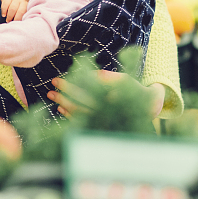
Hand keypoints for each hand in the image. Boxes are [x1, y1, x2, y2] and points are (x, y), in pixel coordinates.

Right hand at [0, 0, 27, 21]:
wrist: (11, 2)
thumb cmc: (17, 11)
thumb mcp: (20, 14)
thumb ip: (21, 18)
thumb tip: (20, 25)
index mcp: (26, 6)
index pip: (24, 13)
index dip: (19, 18)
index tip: (16, 23)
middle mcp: (22, 1)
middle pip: (19, 11)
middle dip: (15, 18)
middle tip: (12, 23)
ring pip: (12, 8)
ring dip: (9, 16)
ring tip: (7, 20)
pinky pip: (5, 4)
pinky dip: (4, 11)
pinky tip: (3, 15)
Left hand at [48, 72, 165, 118]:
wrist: (147, 106)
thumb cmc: (133, 89)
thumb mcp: (123, 79)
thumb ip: (107, 78)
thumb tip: (92, 75)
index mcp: (107, 98)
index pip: (82, 92)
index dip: (68, 86)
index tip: (56, 80)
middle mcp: (103, 110)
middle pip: (77, 104)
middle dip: (62, 96)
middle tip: (50, 90)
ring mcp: (101, 119)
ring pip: (78, 113)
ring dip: (63, 105)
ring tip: (52, 97)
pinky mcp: (99, 123)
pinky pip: (82, 121)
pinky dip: (70, 116)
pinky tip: (61, 110)